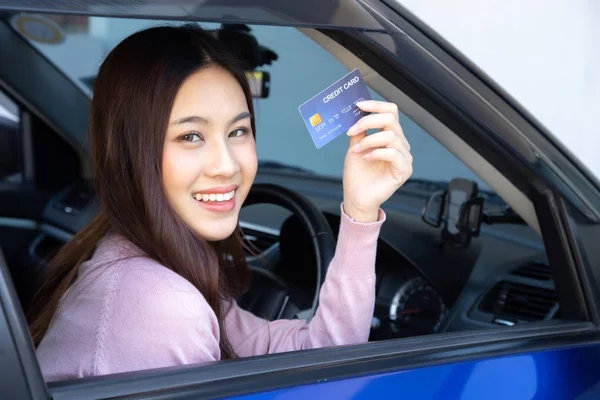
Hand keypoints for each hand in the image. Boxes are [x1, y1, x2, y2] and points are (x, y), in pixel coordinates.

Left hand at [342, 100, 412, 222]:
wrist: (357, 197)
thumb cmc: (357, 174)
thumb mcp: (355, 147)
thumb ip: (359, 131)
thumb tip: (356, 113)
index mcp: (390, 136)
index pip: (391, 112)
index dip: (376, 105)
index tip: (359, 105)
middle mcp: (399, 144)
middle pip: (391, 120)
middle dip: (369, 121)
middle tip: (352, 130)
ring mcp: (404, 157)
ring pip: (391, 136)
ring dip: (369, 140)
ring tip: (356, 150)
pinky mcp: (404, 170)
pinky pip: (393, 153)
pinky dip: (377, 153)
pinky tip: (366, 158)